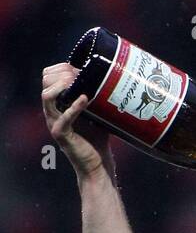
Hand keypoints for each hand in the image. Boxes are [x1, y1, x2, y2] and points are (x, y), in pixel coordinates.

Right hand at [41, 63, 111, 178]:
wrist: (97, 166)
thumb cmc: (97, 140)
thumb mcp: (97, 114)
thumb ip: (98, 99)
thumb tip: (113, 82)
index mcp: (58, 104)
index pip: (48, 77)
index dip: (60, 68)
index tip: (77, 66)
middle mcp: (52, 111)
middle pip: (45, 82)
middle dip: (61, 73)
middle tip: (79, 73)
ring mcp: (54, 122)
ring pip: (47, 96)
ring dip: (62, 86)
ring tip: (77, 82)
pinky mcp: (61, 134)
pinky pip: (63, 117)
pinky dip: (74, 107)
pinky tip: (86, 99)